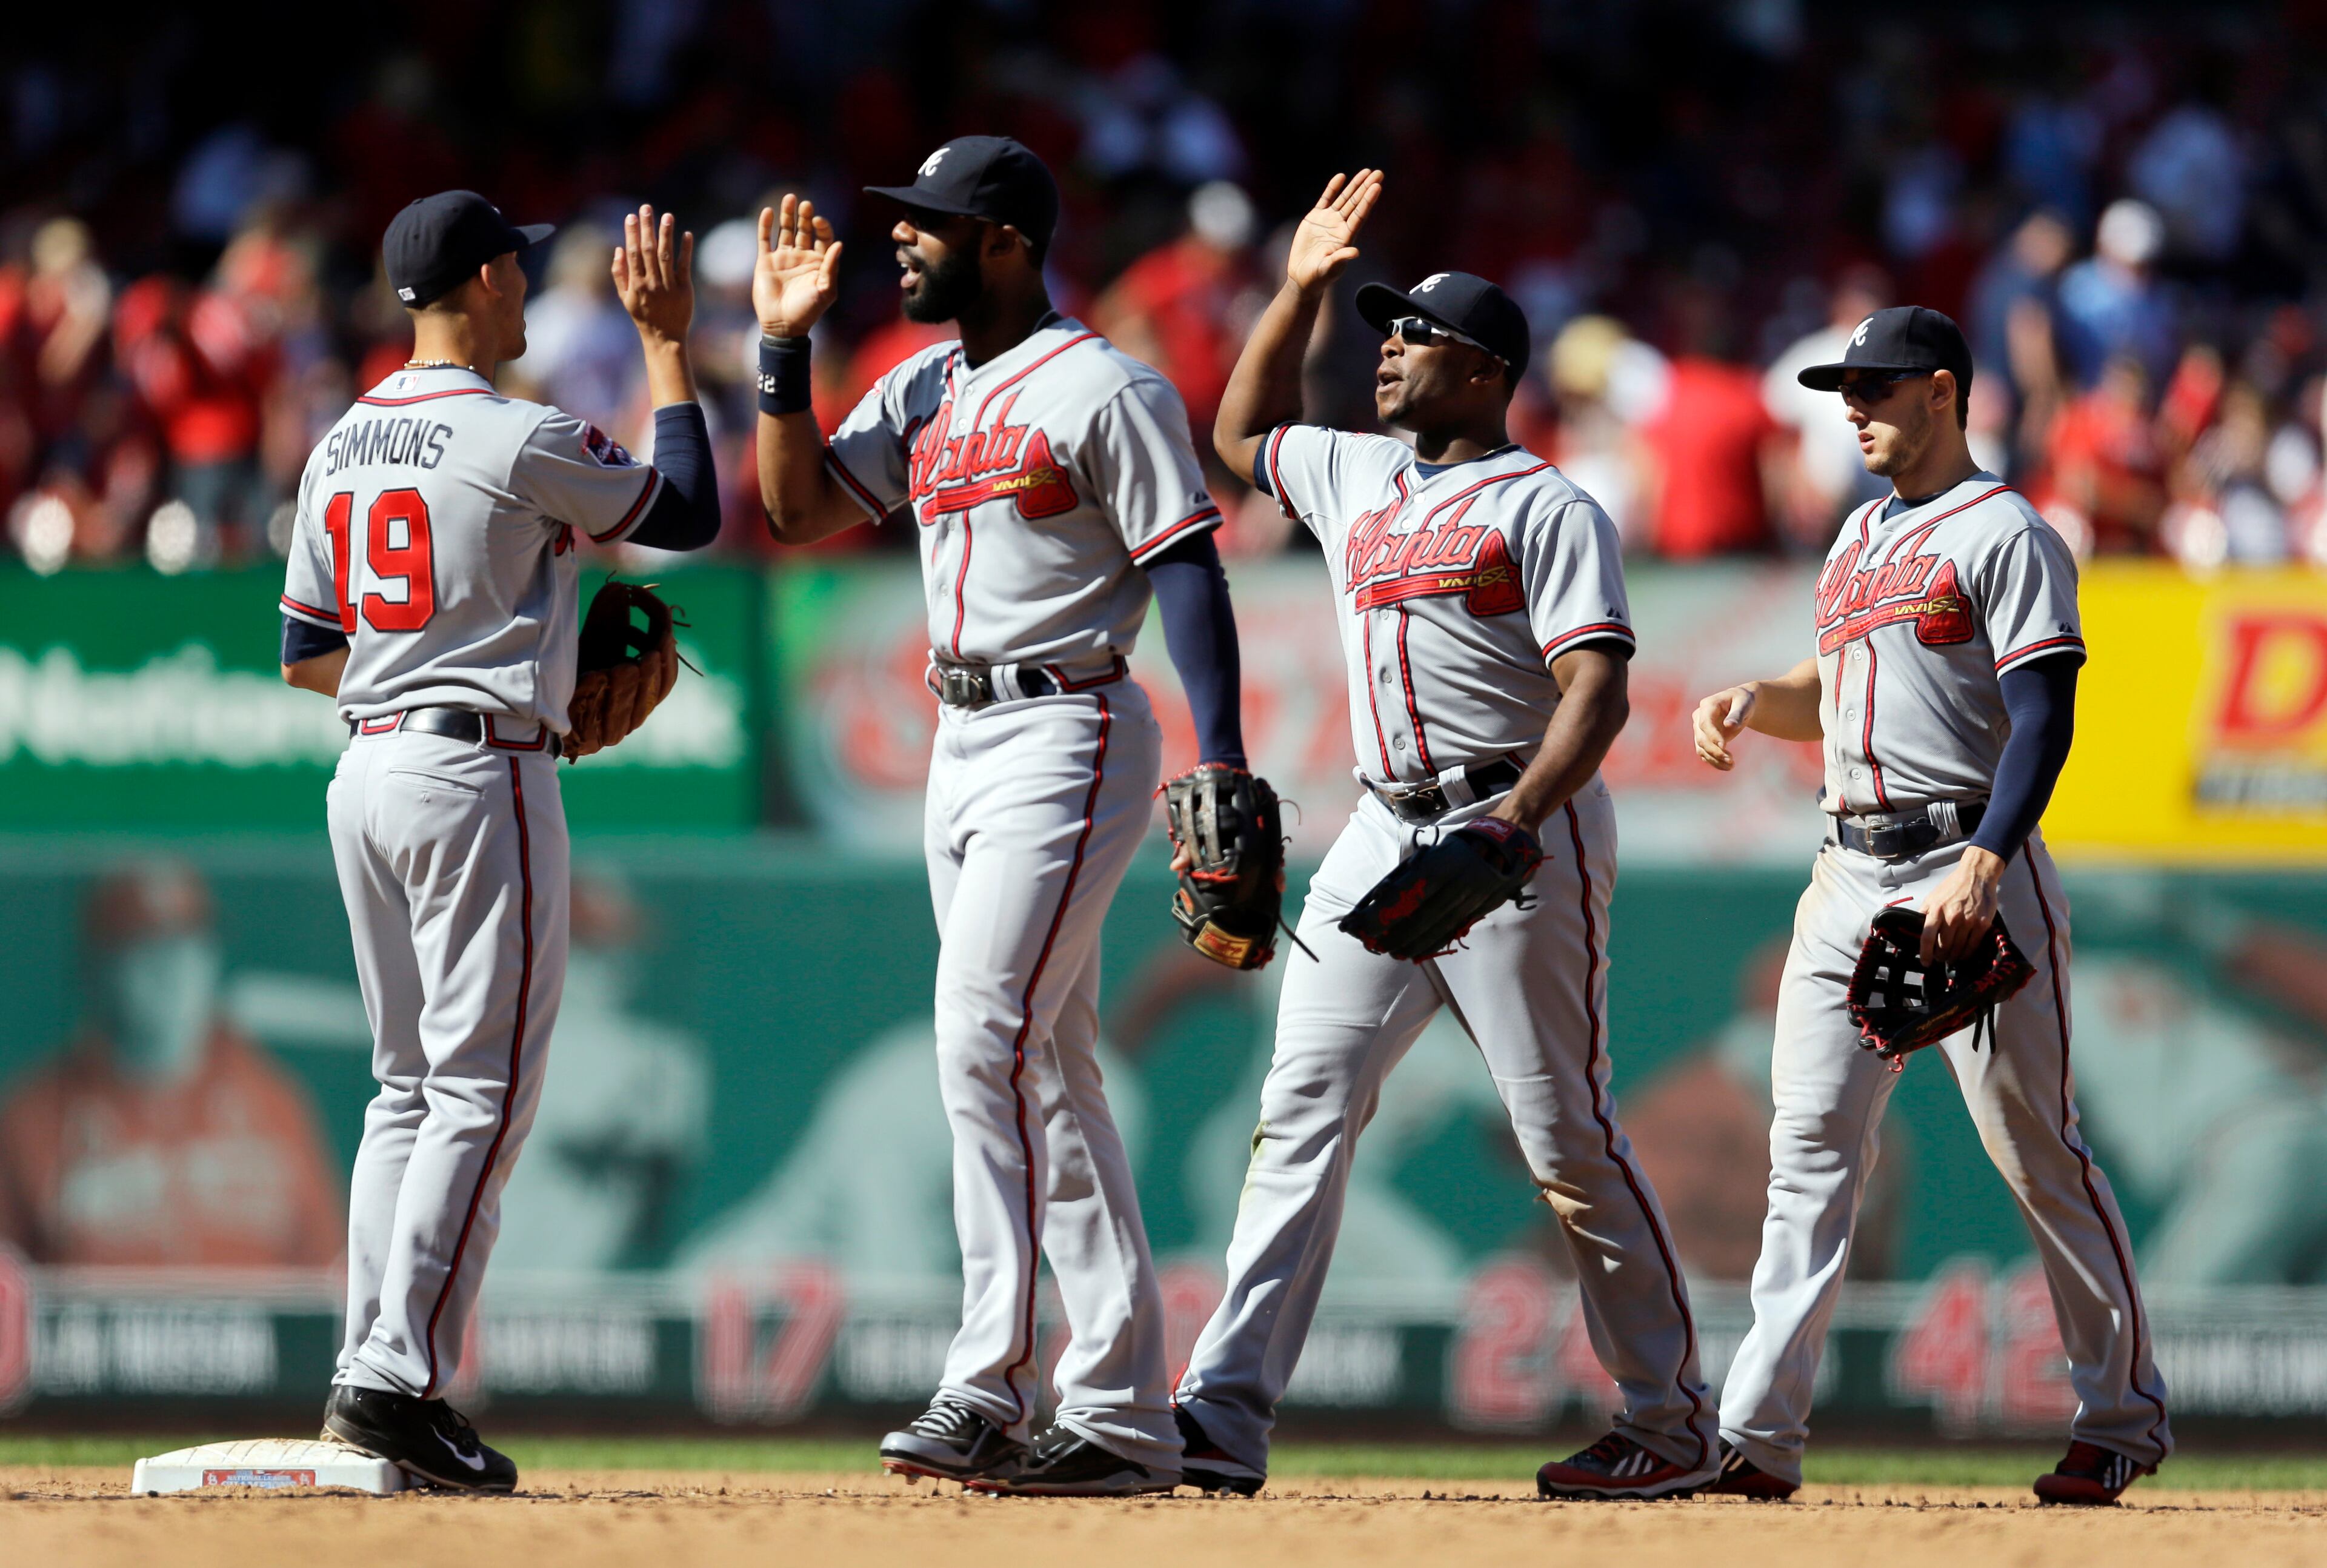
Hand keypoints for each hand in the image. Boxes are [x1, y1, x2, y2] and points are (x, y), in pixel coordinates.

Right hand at [613, 205, 693, 345]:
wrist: (663, 337)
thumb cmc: (642, 316)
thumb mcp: (625, 298)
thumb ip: (619, 274)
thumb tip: (619, 249)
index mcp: (636, 283)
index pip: (633, 253)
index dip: (632, 233)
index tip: (631, 216)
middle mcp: (652, 283)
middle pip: (648, 250)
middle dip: (647, 227)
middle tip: (647, 208)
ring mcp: (669, 286)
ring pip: (666, 255)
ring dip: (666, 234)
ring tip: (667, 216)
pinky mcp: (684, 289)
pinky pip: (685, 266)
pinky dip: (686, 250)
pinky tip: (686, 234)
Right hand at [755, 195, 842, 337]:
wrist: (783, 326)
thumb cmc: (808, 311)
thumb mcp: (825, 290)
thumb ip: (831, 267)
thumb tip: (839, 243)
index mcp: (818, 262)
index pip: (823, 237)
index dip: (822, 227)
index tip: (819, 221)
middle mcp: (801, 256)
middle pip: (804, 229)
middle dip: (805, 216)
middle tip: (806, 205)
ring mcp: (783, 257)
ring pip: (785, 230)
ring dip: (787, 214)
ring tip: (790, 198)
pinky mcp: (766, 261)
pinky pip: (765, 238)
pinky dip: (766, 225)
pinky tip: (769, 211)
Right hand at [1286, 170, 1382, 293]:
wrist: (1303, 277)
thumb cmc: (1318, 277)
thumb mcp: (1329, 269)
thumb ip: (1340, 259)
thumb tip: (1355, 252)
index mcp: (1346, 237)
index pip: (1360, 215)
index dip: (1368, 201)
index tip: (1377, 187)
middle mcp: (1340, 226)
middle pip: (1356, 203)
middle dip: (1366, 187)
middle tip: (1378, 173)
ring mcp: (1329, 221)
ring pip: (1344, 199)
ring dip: (1355, 185)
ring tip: (1366, 172)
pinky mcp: (1315, 218)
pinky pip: (1326, 199)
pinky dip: (1333, 188)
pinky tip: (1341, 177)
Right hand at [1691, 684, 1756, 769]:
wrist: (1741, 705)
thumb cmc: (1744, 701)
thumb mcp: (1744, 704)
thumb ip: (1737, 714)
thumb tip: (1729, 725)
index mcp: (1707, 705)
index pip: (1705, 723)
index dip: (1712, 735)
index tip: (1724, 746)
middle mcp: (1699, 717)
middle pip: (1701, 738)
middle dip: (1715, 751)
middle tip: (1731, 760)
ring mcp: (1699, 729)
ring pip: (1701, 749)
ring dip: (1715, 759)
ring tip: (1732, 766)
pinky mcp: (1704, 740)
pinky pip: (1705, 754)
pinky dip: (1715, 762)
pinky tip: (1728, 767)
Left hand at [1920, 847, 2005, 963]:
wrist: (1976, 876)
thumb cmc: (1952, 887)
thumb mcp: (1932, 898)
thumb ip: (1924, 914)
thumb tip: (1915, 930)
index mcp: (1936, 911)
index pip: (1927, 937)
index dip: (1925, 953)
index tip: (1926, 962)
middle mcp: (1952, 917)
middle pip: (1944, 946)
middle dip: (1941, 956)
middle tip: (1940, 959)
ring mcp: (1968, 921)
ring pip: (1958, 948)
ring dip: (1953, 957)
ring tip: (1951, 959)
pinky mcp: (1982, 923)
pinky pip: (1973, 945)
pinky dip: (1967, 953)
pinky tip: (1964, 955)